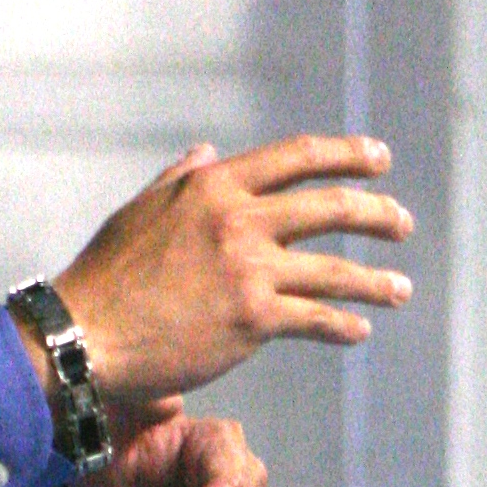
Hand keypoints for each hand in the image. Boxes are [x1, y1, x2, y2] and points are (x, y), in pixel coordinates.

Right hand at [25, 134, 411, 415]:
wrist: (85, 335)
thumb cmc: (106, 275)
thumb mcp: (142, 210)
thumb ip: (181, 178)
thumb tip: (208, 151)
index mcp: (215, 187)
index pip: (297, 157)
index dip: (347, 154)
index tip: (379, 159)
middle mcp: (239, 221)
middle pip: (331, 206)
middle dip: (377, 213)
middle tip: (401, 222)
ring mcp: (250, 271)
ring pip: (336, 270)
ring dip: (376, 281)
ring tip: (401, 290)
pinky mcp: (253, 321)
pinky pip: (316, 319)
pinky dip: (344, 325)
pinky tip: (359, 330)